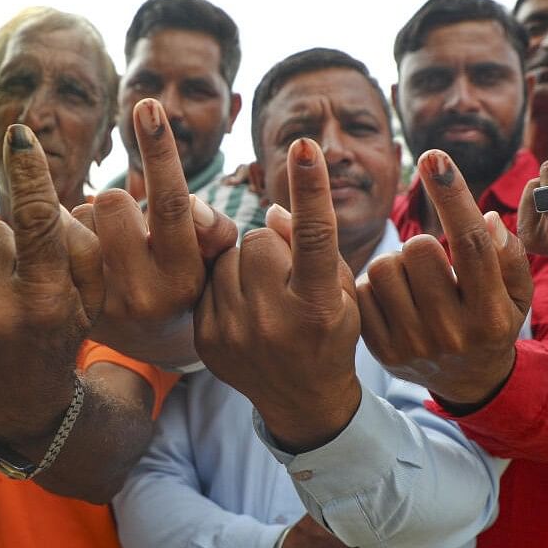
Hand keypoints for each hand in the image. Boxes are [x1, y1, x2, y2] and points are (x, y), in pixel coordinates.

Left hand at [0, 123, 102, 445]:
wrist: (21, 404)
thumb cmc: (59, 332)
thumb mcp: (89, 293)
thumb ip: (78, 239)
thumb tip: (38, 190)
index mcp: (47, 302)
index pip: (38, 224)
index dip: (29, 174)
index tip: (20, 136)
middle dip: (2, 243)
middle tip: (12, 275)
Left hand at [79, 98, 237, 366]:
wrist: (146, 342)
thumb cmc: (184, 279)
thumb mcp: (211, 257)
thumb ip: (213, 230)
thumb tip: (194, 210)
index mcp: (184, 278)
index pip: (173, 204)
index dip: (160, 150)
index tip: (147, 104)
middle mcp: (141, 295)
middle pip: (112, 201)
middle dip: (119, 202)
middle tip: (129, 230)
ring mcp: (97, 303)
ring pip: (79, 217)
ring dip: (91, 222)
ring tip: (109, 254)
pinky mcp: (62, 304)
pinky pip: (51, 240)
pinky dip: (64, 239)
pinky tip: (79, 266)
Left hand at [194, 138, 359, 452]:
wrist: (302, 400)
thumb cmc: (330, 333)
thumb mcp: (340, 292)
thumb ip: (312, 244)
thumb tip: (274, 208)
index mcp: (319, 306)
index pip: (312, 235)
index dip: (310, 187)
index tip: (304, 146)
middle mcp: (275, 321)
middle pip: (259, 238)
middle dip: (272, 246)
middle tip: (284, 275)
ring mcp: (235, 332)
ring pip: (230, 255)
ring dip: (245, 262)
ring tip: (263, 294)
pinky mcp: (207, 338)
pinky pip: (208, 279)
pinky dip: (225, 283)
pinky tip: (243, 308)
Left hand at [358, 150, 531, 406]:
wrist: (466, 381)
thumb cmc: (493, 320)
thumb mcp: (516, 293)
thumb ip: (508, 256)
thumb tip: (486, 220)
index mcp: (490, 315)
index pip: (470, 245)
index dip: (451, 194)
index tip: (434, 155)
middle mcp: (452, 333)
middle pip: (418, 249)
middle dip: (423, 244)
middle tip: (432, 262)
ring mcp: (413, 344)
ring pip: (385, 267)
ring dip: (397, 263)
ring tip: (413, 282)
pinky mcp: (380, 350)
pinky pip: (363, 291)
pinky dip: (376, 285)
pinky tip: (395, 299)